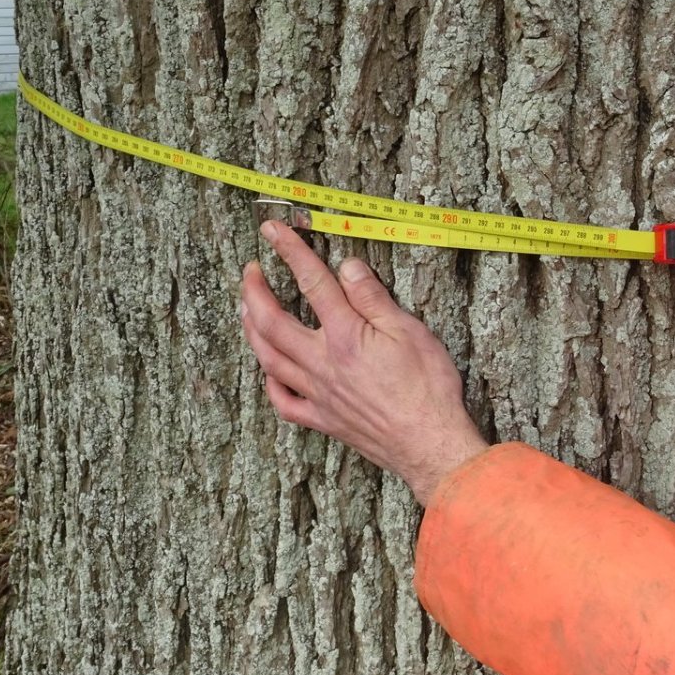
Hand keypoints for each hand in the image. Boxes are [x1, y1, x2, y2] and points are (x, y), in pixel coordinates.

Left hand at [240, 221, 488, 504]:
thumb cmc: (427, 388)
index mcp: (345, 336)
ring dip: (251, 329)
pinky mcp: (324, 420)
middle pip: (271, 322)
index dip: (290, 252)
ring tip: (245, 309)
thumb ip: (372, 298)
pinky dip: (270, 382)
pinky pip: (283, 402)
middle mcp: (322, 363)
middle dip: (254, 291)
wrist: (430, 443)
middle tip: (249, 271)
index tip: (273, 230)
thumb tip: (347, 266)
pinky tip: (269, 370)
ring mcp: (318, 394)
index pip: (311, 283)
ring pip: (269, 359)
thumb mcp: (409, 331)